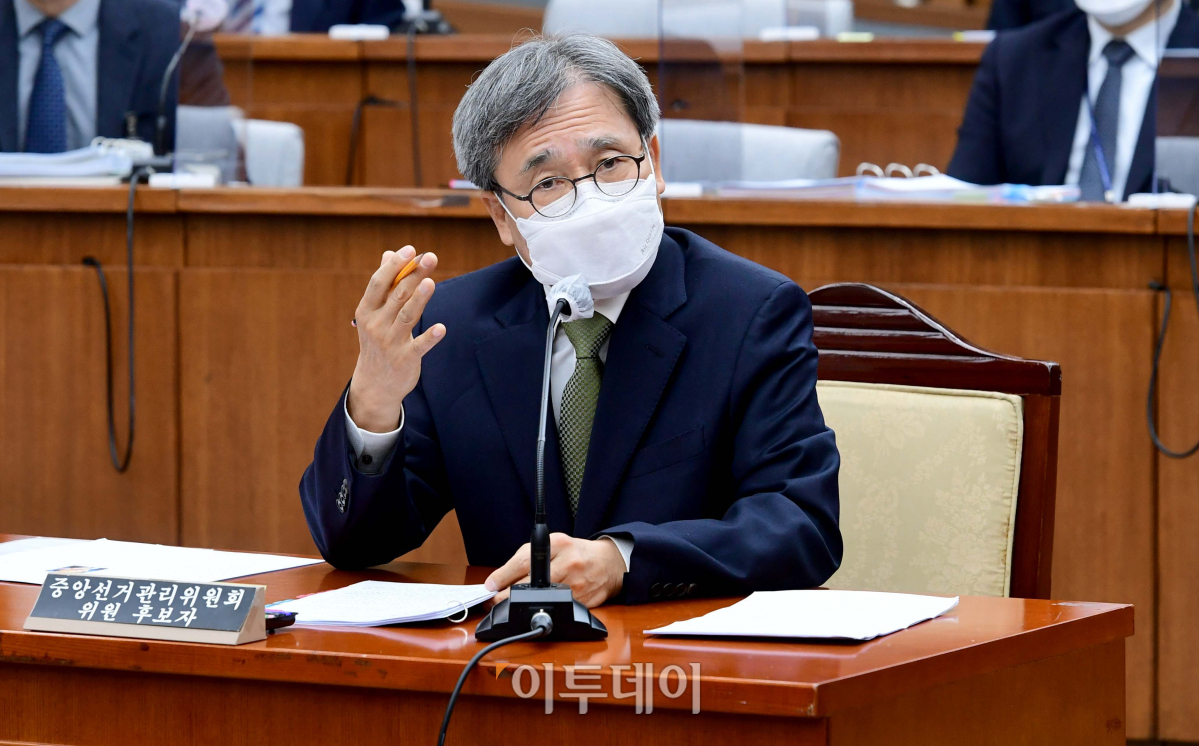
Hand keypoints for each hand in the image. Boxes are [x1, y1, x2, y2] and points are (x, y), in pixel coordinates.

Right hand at [347, 247, 444, 432]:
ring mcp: (390, 342)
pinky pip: (419, 346)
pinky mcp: (405, 359)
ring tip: (430, 282)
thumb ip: (384, 285)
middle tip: (431, 257)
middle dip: (413, 275)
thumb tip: (390, 253)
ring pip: (407, 316)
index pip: (379, 283)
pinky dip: (429, 337)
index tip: (410, 250)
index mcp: (366, 310)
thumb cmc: (378, 339)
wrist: (376, 382)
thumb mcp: (374, 314)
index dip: (394, 266)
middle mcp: (376, 325)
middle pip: (397, 295)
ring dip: (419, 299)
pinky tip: (441, 328)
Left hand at [485, 534, 624, 608]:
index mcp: (559, 544)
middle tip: (493, 600)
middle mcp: (568, 563)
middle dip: (506, 595)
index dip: (503, 575)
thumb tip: (500, 578)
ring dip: (521, 604)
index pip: (524, 560)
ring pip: (539, 599)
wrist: (608, 564)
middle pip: (530, 583)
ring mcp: (575, 584)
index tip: (489, 585)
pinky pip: (554, 608)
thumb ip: (529, 556)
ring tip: (509, 604)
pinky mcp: (581, 602)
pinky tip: (534, 607)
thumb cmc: (576, 552)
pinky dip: (541, 609)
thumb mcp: (554, 543)